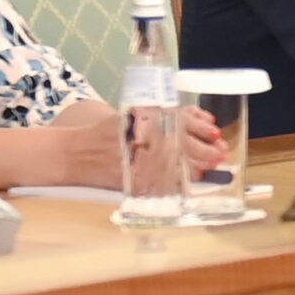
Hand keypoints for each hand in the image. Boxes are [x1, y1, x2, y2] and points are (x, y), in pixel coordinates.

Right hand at [55, 103, 222, 189]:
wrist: (74, 154)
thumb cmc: (104, 133)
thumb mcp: (130, 116)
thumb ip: (159, 115)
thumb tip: (194, 118)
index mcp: (140, 119)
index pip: (177, 120)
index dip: (198, 126)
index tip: (214, 130)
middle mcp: (139, 138)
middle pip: (181, 142)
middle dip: (204, 148)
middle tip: (220, 150)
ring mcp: (137, 159)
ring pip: (175, 161)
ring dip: (196, 163)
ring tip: (212, 163)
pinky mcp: (132, 178)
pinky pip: (161, 179)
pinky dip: (178, 178)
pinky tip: (191, 178)